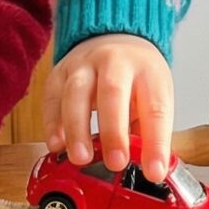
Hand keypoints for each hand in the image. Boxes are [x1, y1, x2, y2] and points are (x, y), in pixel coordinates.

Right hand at [43, 34, 174, 181]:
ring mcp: (84, 64)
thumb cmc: (136, 76)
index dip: (155, 142)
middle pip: (113, 92)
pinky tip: (56, 145)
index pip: (155, 108)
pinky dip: (52, 123)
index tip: (154, 171)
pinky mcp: (59, 71)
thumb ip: (149, 130)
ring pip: (76, 92)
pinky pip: (52, 97)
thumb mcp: (154, 96)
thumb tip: (150, 168)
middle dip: (113, 131)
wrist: (114, 37)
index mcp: (148, 70)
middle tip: (115, 163)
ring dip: (77, 129)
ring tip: (81, 158)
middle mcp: (115, 61)